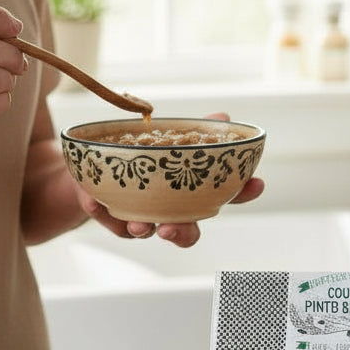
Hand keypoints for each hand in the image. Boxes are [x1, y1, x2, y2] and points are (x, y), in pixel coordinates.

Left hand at [78, 112, 264, 247]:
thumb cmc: (145, 155)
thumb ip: (196, 131)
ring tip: (137, 225)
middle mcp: (170, 210)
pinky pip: (106, 218)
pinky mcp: (110, 215)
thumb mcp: (171, 139)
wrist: (95, 167)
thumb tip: (223, 116)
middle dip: (182, 233)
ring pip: (146, 231)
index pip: (225, 196)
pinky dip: (100, 211)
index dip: (243, 192)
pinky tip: (93, 202)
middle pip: (186, 231)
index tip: (256, 183)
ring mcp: (141, 215)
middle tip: (172, 229)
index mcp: (192, 192)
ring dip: (142, 229)